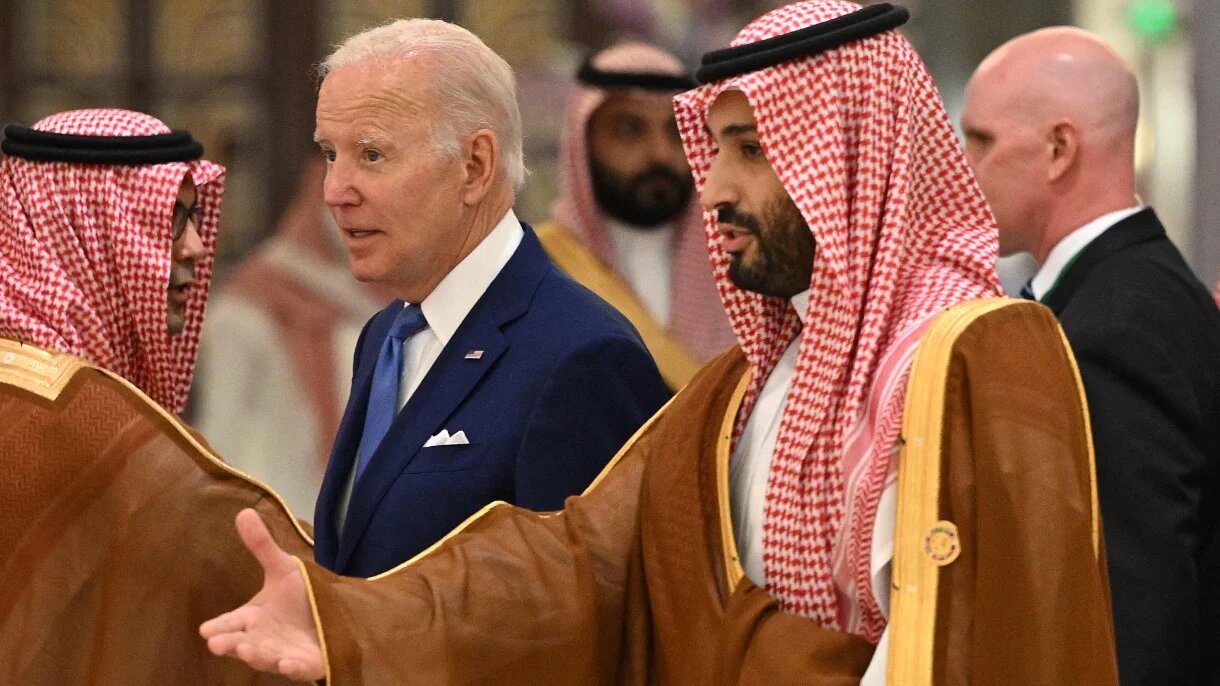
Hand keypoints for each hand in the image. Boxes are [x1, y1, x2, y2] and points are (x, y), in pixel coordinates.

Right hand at [200, 508, 324, 681]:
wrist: (334, 618)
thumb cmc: (300, 598)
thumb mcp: (283, 570)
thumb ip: (262, 547)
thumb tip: (243, 512)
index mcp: (253, 618)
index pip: (230, 622)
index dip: (218, 627)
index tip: (205, 630)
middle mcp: (263, 639)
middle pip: (242, 643)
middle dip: (231, 644)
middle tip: (217, 644)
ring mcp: (283, 653)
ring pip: (266, 658)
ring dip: (257, 656)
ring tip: (249, 652)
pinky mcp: (305, 664)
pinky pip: (298, 669)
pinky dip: (292, 668)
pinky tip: (288, 664)